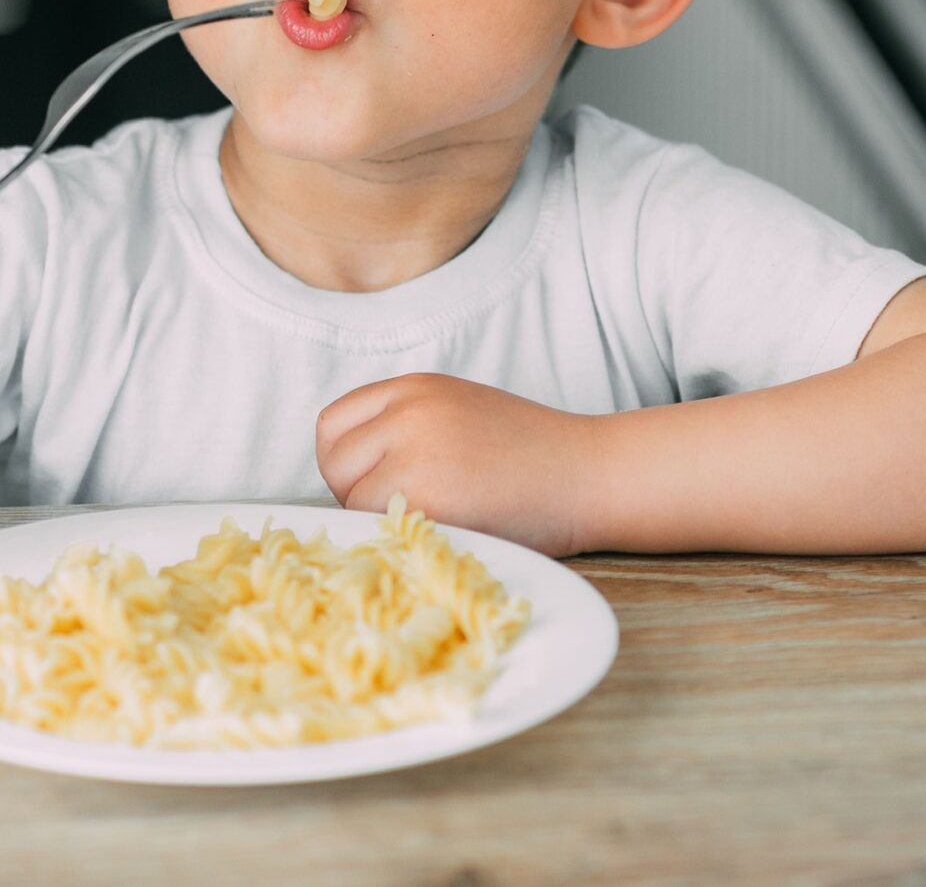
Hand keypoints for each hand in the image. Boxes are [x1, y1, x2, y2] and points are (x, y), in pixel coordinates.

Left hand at [315, 373, 600, 556]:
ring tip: (437, 519)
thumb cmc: (531, 456)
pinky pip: (382, 528)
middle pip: (335, 464)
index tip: (380, 483)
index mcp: (413, 387)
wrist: (592, 473)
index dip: (349, 463)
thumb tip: (350, 474)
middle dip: (359, 494)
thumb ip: (405, 427)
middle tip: (410, 508)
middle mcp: (407, 412)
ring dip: (382, 521)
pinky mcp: (429, 497)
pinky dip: (403, 538)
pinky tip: (446, 531)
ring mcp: (416, 452)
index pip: (333, 426)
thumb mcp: (459, 413)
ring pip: (353, 502)